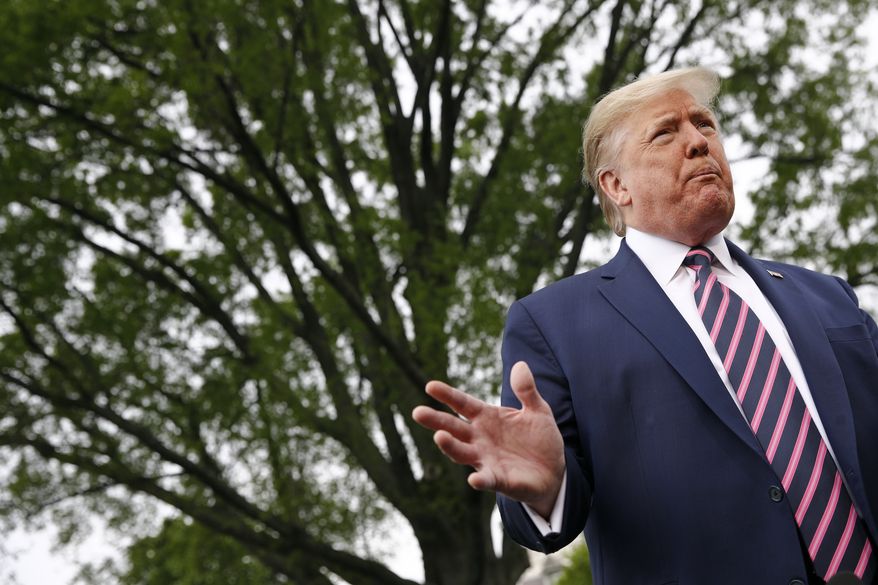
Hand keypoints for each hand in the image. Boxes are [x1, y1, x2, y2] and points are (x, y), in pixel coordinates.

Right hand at [411, 361, 564, 516]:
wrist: (554, 471)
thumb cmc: (540, 439)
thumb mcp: (538, 410)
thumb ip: (527, 391)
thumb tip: (520, 365)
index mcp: (486, 417)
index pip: (462, 404)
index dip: (447, 395)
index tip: (430, 386)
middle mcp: (480, 438)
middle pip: (453, 427)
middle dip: (436, 420)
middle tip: (418, 412)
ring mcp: (486, 459)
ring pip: (462, 453)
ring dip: (450, 446)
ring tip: (439, 436)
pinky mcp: (498, 480)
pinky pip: (486, 479)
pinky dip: (479, 480)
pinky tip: (474, 479)